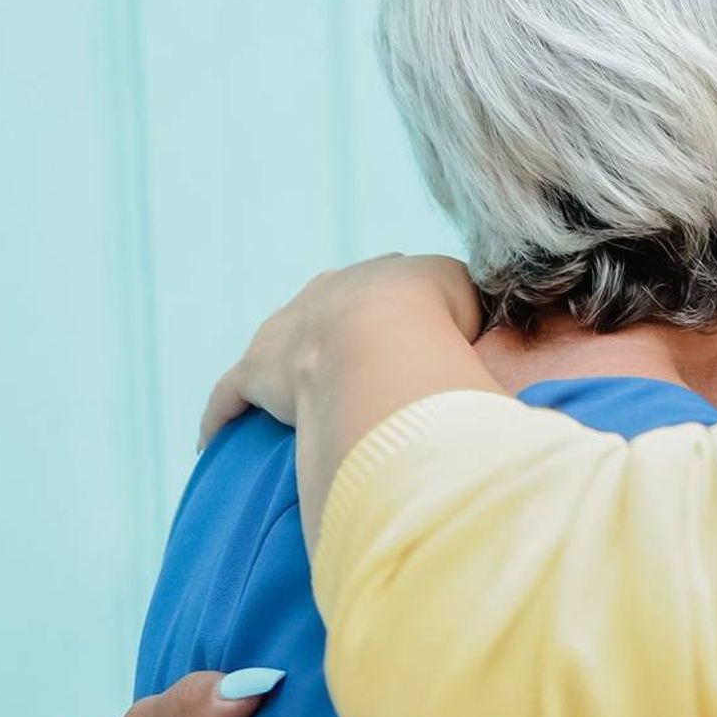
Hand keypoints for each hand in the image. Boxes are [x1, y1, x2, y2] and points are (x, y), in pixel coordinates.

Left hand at [199, 254, 481, 445]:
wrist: (385, 335)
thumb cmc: (440, 325)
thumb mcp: (479, 307)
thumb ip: (482, 319)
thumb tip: (499, 343)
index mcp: (383, 277)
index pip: (389, 287)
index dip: (401, 313)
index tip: (413, 335)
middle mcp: (328, 292)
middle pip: (327, 308)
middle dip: (336, 332)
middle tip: (354, 366)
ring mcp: (286, 330)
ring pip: (278, 347)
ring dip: (284, 370)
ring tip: (295, 401)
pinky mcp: (255, 372)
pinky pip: (230, 395)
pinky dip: (222, 415)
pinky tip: (217, 440)